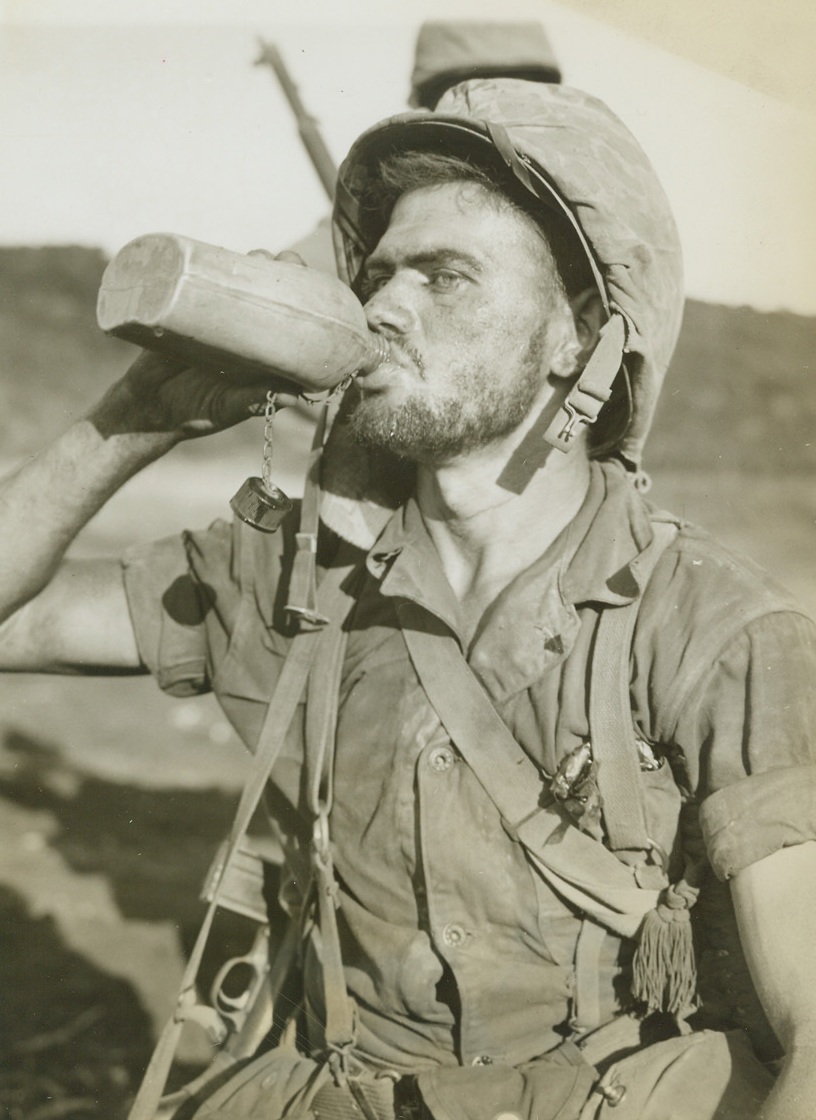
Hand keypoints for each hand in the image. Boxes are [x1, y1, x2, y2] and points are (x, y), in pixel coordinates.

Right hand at [90, 248, 313, 439]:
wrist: (144, 406)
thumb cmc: (192, 413)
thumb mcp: (226, 408)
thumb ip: (253, 401)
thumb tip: (292, 396)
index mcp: (262, 358)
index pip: (292, 326)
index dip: (308, 305)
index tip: (318, 288)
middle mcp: (245, 336)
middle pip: (272, 297)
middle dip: (284, 275)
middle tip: (286, 260)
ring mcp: (218, 321)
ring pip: (242, 284)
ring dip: (254, 264)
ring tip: (258, 254)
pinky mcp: (189, 310)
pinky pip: (205, 283)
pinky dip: (214, 264)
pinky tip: (223, 253)